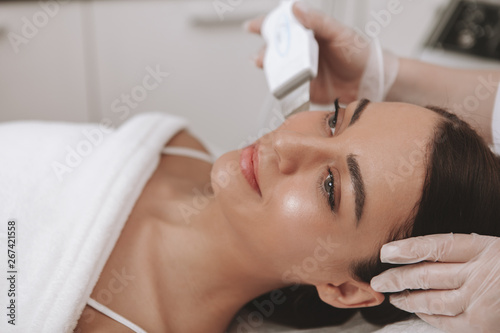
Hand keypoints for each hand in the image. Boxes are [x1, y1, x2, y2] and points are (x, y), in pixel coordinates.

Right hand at [244, 1, 370, 104]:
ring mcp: (301, 70)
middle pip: (275, 50)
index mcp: (308, 34)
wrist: (368, 80)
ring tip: (268, 71)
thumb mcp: (339, 32)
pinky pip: (289, 88)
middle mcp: (301, 52)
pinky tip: (280, 85)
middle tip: (261, 57)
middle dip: (264, 52)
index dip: (266, 24)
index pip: (283, 26)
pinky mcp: (304, 88)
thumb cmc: (358, 52)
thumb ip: (318, 21)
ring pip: (278, 69)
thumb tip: (296, 8)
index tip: (252, 26)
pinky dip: (282, 88)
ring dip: (270, 70)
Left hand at [370, 233, 499, 332]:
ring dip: (408, 298)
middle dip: (397, 278)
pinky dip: (429, 316)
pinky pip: (447, 321)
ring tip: (392, 296)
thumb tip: (428, 254)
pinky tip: (418, 312)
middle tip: (378, 281)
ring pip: (432, 300)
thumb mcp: (496, 249)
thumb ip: (467, 251)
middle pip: (426, 274)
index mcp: (485, 248)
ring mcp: (480, 300)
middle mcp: (479, 273)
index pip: (435, 246)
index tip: (386, 252)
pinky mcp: (483, 324)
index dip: (407, 249)